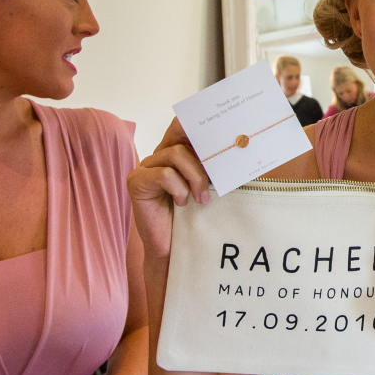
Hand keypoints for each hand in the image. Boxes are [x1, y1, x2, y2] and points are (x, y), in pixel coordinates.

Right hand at [127, 118, 210, 258]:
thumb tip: (238, 150)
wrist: (174, 250)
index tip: (221, 127)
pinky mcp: (136, 182)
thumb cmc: (194, 219)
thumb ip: (213, 169)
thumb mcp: (208, 188)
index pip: (183, 127)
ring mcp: (145, 168)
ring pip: (176, 154)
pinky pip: (164, 174)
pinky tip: (181, 202)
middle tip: (217, 178)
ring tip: (201, 199)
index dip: (198, 124)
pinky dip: (178, 188)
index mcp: (175, 154)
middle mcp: (158, 156)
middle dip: (205, 158)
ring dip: (195, 176)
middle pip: (183, 139)